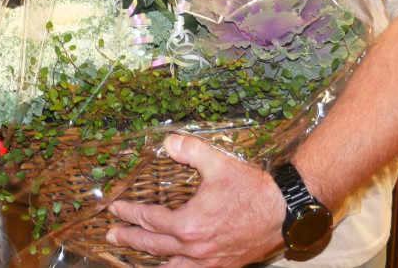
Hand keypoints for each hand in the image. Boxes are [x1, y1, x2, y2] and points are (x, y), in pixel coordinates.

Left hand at [105, 134, 286, 267]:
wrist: (285, 212)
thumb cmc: (251, 188)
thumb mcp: (218, 163)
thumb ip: (189, 150)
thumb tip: (167, 141)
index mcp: (189, 224)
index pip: (149, 218)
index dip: (129, 212)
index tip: (114, 207)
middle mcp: (195, 249)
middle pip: (153, 246)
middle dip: (130, 239)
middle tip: (112, 235)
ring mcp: (209, 262)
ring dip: (150, 261)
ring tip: (135, 259)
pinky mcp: (223, 267)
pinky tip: (173, 266)